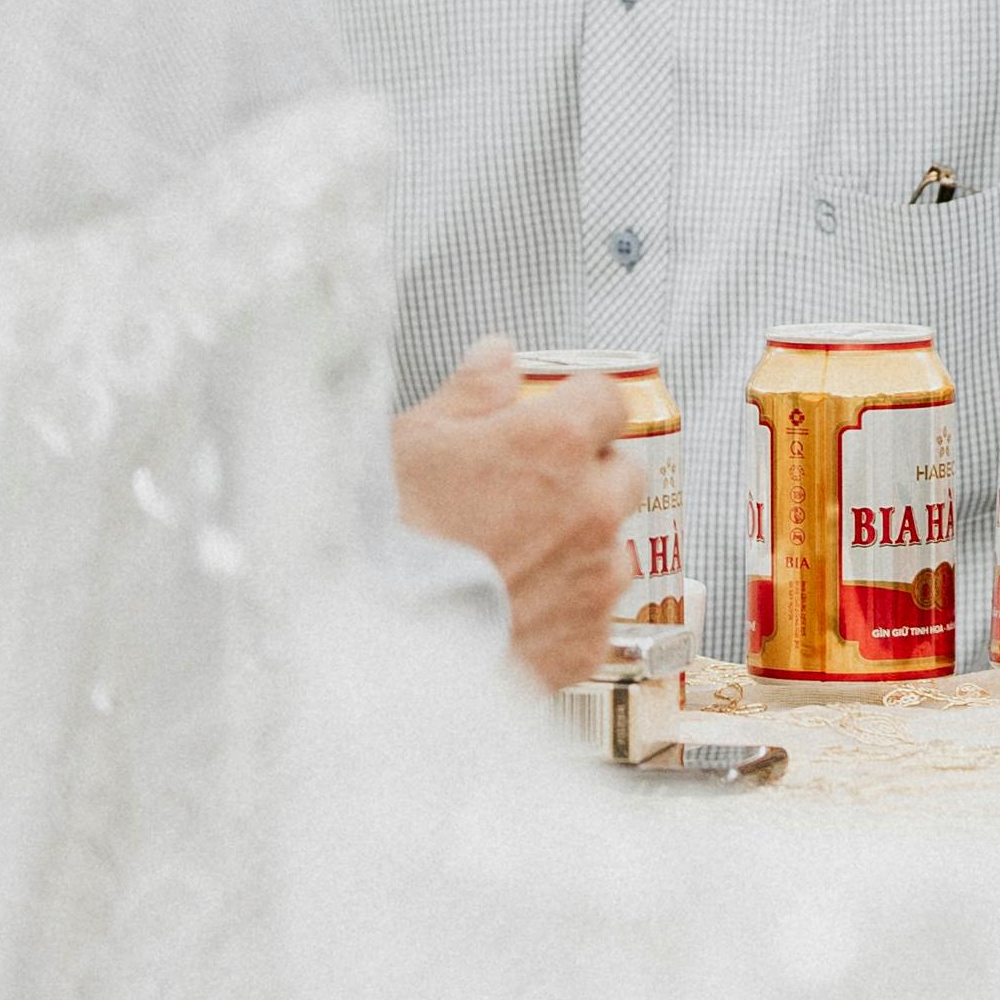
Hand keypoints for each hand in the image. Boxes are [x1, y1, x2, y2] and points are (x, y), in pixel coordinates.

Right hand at [390, 334, 630, 689]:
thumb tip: (498, 356)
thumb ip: (471, 393)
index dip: (581, 407)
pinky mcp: (587, 643)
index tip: (559, 417)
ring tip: (516, 561)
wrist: (376, 637)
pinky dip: (566, 611)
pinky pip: (595, 616)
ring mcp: (594, 580)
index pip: (609, 401)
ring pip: (613, 548)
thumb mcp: (414, 440)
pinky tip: (515, 609)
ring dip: (581, 547)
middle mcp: (590, 508)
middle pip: (624, 474)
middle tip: (532, 492)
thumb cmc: (387, 536)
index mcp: (555, 444)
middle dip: (588, 477)